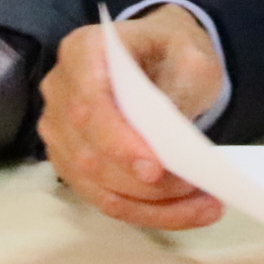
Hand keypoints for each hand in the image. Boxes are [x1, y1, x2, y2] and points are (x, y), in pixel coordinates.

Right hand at [38, 4, 226, 229]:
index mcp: (84, 51)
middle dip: (141, 183)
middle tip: (195, 188)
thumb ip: (179, 89)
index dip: (118, 142)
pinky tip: (186, 211)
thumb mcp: (190, 55)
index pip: (89, 105)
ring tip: (203, 205)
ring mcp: (59, 131)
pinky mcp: (70, 163)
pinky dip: (146, 212)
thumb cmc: (172, 51)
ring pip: (95, 185)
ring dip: (150, 205)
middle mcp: (60, 91)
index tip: (156, 169)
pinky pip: (103, 199)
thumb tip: (169, 143)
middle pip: (88, 154)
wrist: (161, 57)